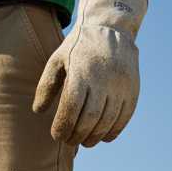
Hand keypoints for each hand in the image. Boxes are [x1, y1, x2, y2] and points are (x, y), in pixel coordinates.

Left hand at [33, 0, 147, 146]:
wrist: (112, 28)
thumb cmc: (78, 48)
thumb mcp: (56, 60)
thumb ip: (46, 86)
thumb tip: (38, 111)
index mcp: (81, 72)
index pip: (71, 108)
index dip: (63, 126)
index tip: (56, 135)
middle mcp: (103, 79)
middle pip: (90, 118)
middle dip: (77, 135)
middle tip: (69, 141)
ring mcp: (121, 84)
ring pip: (108, 120)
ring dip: (95, 136)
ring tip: (84, 141)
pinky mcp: (133, 88)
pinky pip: (125, 116)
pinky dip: (114, 130)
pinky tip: (104, 137)